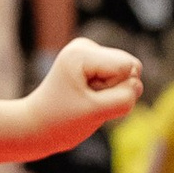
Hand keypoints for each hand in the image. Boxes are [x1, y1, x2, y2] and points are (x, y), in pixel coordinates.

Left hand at [21, 36, 145, 155]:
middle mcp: (86, 45)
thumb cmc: (62, 122)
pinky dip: (107, 94)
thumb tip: (136, 83)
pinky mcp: (94, 62)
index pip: (127, 68)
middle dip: (114, 91)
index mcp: (82, 52)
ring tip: (85, 101)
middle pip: (129, 68)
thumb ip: (125, 97)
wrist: (36, 126)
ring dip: (110, 94)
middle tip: (86, 102)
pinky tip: (86, 98)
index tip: (87, 100)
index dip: (114, 91)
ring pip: (126, 74)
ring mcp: (90, 52)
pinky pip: (120, 78)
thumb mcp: (97, 113)